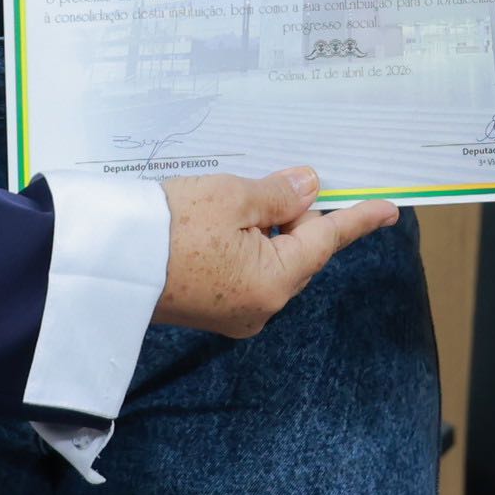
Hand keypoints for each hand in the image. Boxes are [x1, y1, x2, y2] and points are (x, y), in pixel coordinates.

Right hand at [153, 168, 396, 337]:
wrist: (103, 266)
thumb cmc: (168, 227)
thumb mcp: (232, 197)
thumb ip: (278, 194)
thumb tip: (309, 189)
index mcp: (275, 281)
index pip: (328, 240)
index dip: (359, 219)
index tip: (390, 210)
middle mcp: (260, 306)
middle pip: (300, 252)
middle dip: (301, 216)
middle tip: (291, 180)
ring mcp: (233, 313)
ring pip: (272, 261)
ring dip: (270, 228)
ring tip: (248, 196)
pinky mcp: (209, 309)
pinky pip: (246, 271)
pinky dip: (248, 244)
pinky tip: (227, 220)